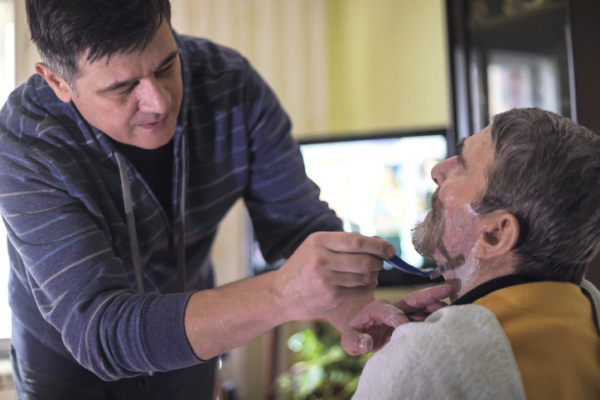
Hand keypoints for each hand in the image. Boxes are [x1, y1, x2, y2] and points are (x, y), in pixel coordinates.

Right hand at [273, 232, 394, 320]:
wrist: (280, 294)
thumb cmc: (304, 268)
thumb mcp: (317, 248)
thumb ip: (345, 243)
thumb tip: (379, 241)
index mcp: (319, 240)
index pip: (357, 241)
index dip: (378, 245)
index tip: (390, 250)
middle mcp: (321, 258)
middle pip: (365, 260)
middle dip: (378, 262)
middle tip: (380, 263)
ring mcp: (326, 279)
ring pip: (365, 276)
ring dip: (373, 275)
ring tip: (369, 273)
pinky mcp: (331, 296)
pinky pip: (360, 290)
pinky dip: (368, 287)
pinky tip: (364, 284)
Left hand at [339, 284, 454, 354]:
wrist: (359, 328)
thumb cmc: (354, 333)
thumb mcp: (348, 338)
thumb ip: (355, 341)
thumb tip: (366, 344)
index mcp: (377, 309)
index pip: (390, 312)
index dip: (398, 319)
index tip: (404, 327)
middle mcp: (394, 307)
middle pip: (414, 299)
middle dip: (430, 294)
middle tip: (448, 289)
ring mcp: (405, 312)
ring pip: (424, 307)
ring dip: (439, 307)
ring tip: (455, 307)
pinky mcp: (412, 319)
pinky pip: (426, 317)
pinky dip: (438, 317)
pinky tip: (452, 319)